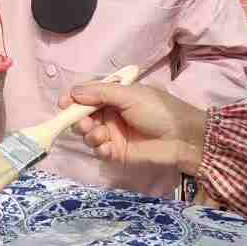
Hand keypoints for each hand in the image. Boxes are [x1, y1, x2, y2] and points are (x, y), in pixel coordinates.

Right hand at [63, 80, 207, 173]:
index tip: (63, 104)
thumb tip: (73, 92)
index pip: (86, 97)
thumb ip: (100, 93)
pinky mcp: (116, 153)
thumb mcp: (130, 95)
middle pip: (82, 116)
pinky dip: (99, 148)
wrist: (183, 138)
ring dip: (89, 134)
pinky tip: (107, 147)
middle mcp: (109, 115)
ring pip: (88, 134)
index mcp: (113, 97)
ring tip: (100, 135)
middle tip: (84, 123)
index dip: (73, 100)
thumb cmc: (159, 110)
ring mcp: (112, 134)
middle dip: (78, 119)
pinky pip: (99, 150)